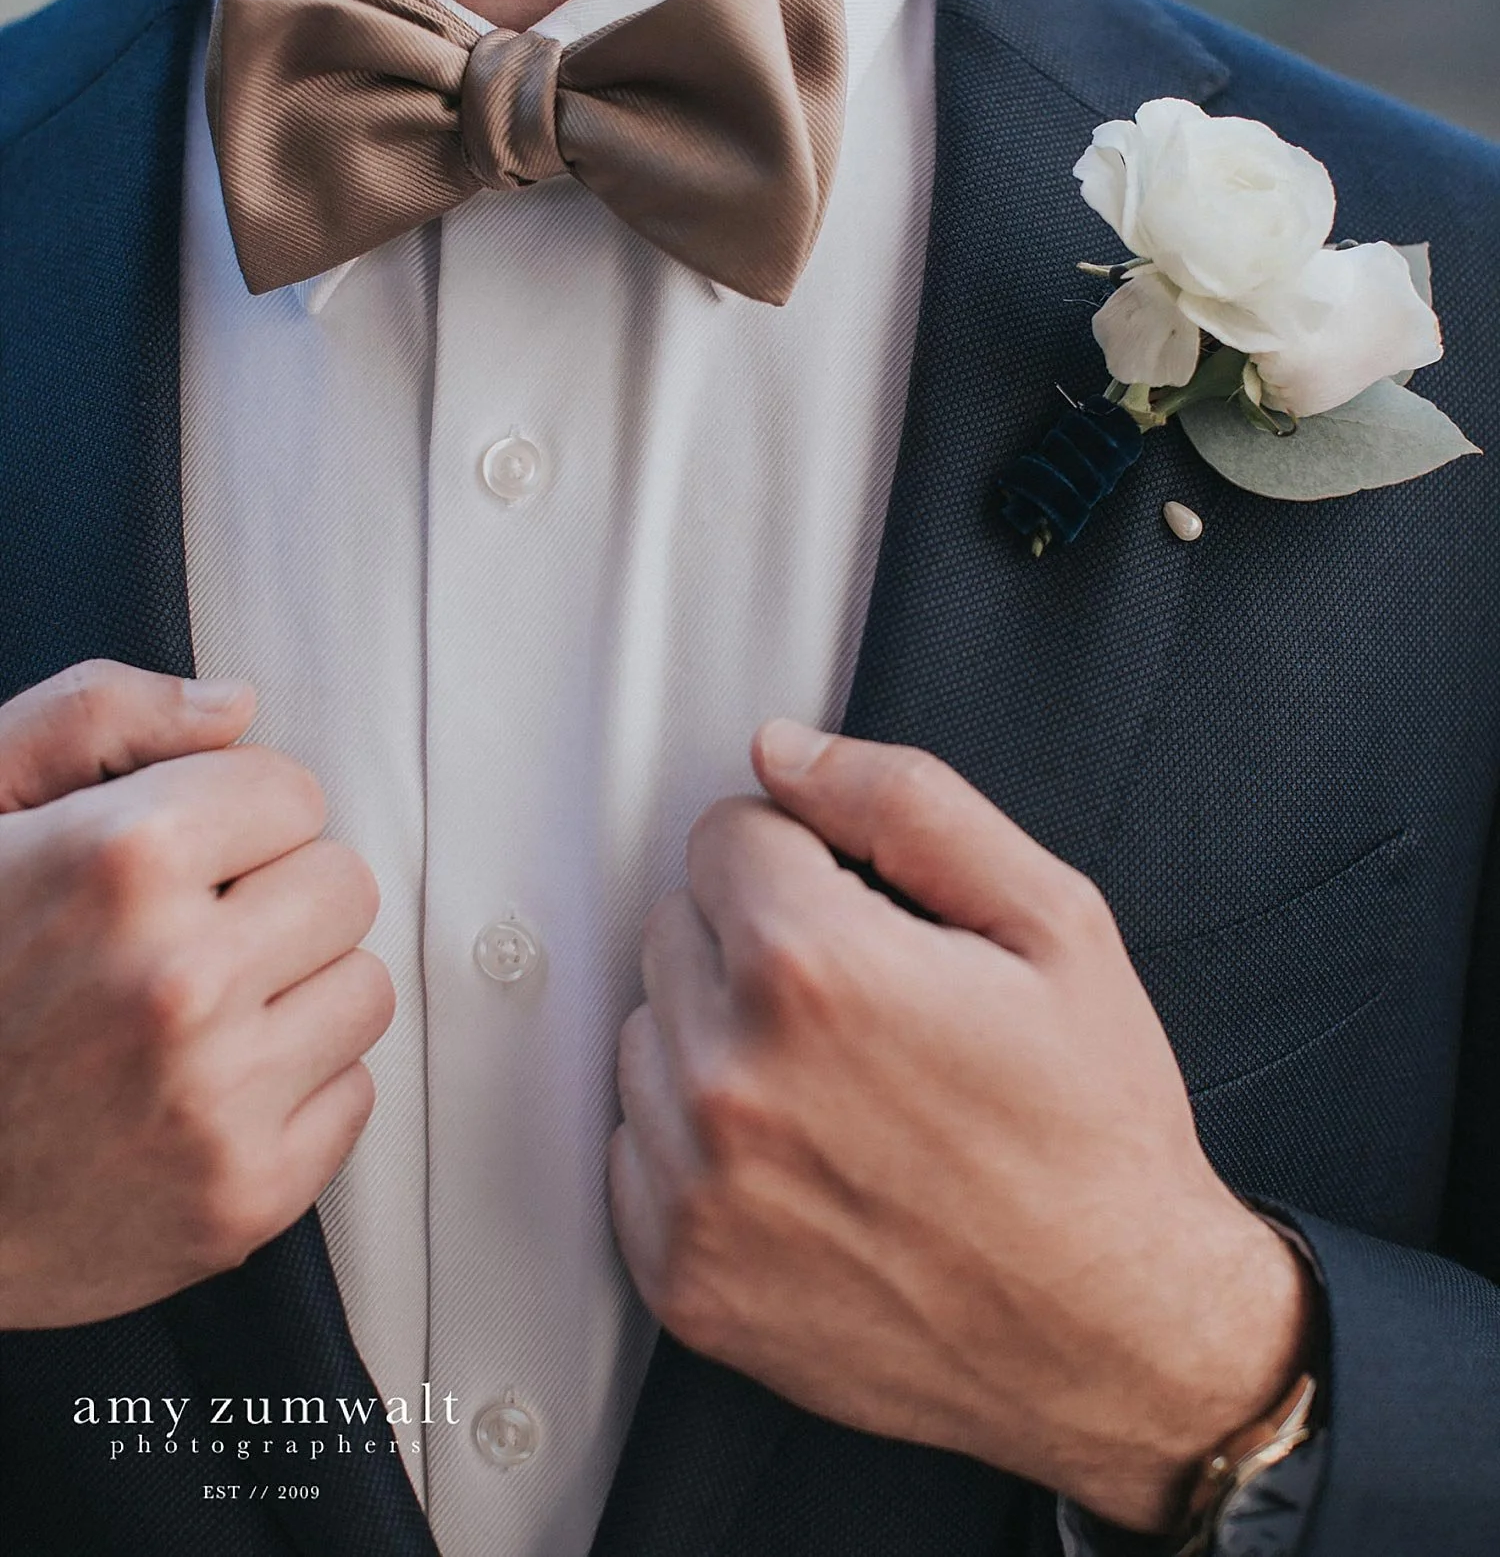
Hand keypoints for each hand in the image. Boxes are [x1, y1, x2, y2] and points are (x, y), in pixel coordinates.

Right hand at [0, 661, 392, 1327]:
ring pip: (363, 987)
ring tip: (197, 1017)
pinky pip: (354, 1094)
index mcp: (121, 861)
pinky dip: (293, 1093)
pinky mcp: (245, 1196)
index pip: (292, 791)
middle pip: (344, 885)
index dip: (233, 821)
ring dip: (295, 994)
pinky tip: (202, 1092)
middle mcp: (181, 978)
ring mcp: (217, 1097)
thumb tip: (233, 707)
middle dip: (275, 900)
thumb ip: (93, 719)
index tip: (180, 862)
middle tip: (189, 938)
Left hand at [610, 724, 1312, 1532]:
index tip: (868, 913)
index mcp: (813, 970)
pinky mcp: (682, 1278)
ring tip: (841, 1089)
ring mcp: (696, 1190)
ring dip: (722, 1039)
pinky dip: (700, 1144)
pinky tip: (803, 1161)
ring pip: (650, 1034)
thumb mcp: (1052, 922)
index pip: (725, 832)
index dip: (810, 857)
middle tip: (869, 1005)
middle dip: (760, 938)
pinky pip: (635, 1151)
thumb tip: (784, 752)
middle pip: (676, 924)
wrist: (1118, 1339)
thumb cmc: (1095, 1136)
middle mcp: (730, 1080)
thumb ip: (906, 803)